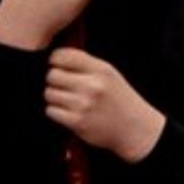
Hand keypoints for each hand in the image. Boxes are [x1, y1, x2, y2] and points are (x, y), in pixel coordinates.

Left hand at [45, 47, 166, 162]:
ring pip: (49, 93)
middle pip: (52, 75)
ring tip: (67, 100)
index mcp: (101, 69)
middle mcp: (93, 85)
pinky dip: (56, 112)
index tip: (57, 65)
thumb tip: (54, 58)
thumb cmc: (118, 98)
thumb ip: (86, 64)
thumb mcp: (110, 74)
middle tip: (63, 86)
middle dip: (54, 80)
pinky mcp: (77, 121)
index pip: (63, 56)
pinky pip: (51, 111)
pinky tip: (68, 112)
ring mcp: (84, 104)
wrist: (133, 127)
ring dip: (54, 97)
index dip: (55, 60)